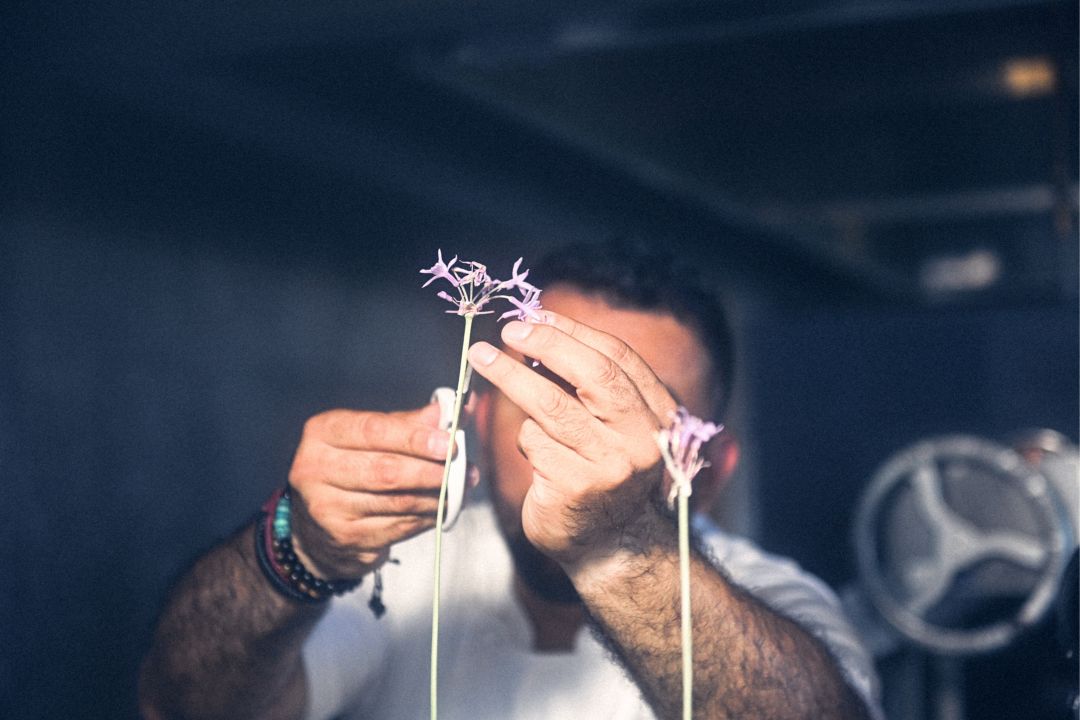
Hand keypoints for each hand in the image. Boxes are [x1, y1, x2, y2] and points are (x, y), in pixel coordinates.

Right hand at [286, 403, 456, 578]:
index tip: (447, 442)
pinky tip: (438, 509)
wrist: (318, 522)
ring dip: (435, 496)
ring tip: (456, 488)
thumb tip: (452, 410)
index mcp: (323, 432)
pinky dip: (426, 518)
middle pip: (386, 470)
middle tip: (459, 469)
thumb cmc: (352, 466)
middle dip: (430, 471)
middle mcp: (315, 468)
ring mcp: (327, 507)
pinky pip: (399, 526)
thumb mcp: (372, 436)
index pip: (374, 430)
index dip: (415, 438)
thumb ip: (410, 423)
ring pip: (397, 502)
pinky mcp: (345, 538)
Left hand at [468, 313, 677, 573]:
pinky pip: (534, 443)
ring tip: (483, 357)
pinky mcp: (575, 488)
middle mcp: (642, 438)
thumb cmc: (607, 475)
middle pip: (592, 374)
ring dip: (510, 376)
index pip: (617, 358)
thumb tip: (542, 330)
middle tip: (510, 330)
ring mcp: (610, 465)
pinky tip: (532, 449)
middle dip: (546, 343)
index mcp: (659, 414)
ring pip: (551, 405)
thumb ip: (596, 387)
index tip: (537, 314)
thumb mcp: (619, 428)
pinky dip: (525, 437)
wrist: (613, 548)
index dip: (574, 332)